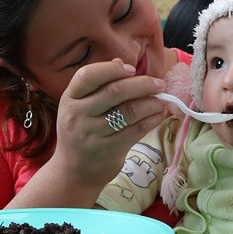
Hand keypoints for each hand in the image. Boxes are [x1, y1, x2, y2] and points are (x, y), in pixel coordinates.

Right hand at [50, 59, 167, 189]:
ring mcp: (93, 134)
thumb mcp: (81, 106)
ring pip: (129, 111)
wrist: (72, 172)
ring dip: (151, 103)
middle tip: (159, 84)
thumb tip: (121, 62)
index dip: (113, 70)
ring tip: (162, 101)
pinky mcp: (109, 150)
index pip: (88, 75)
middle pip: (114, 92)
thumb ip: (99, 84)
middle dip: (142, 85)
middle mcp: (78, 114)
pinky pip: (136, 130)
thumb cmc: (81, 131)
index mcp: (70, 98)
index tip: (132, 70)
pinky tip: (159, 115)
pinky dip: (152, 120)